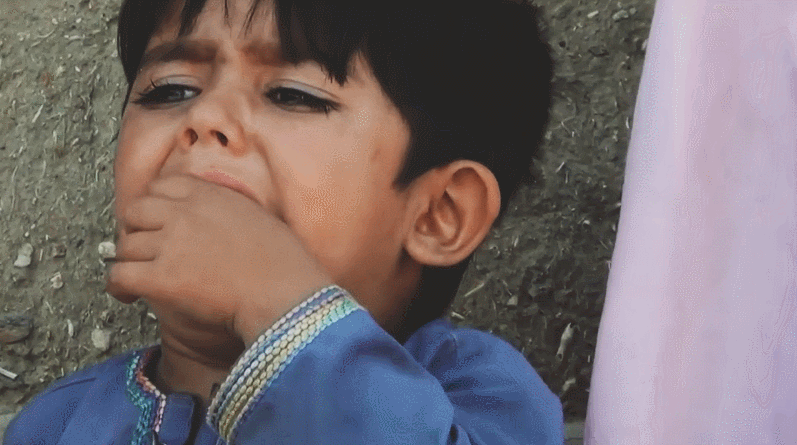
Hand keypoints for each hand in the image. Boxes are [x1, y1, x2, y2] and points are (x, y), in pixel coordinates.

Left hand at [105, 173, 334, 360]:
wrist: (285, 293)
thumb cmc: (285, 263)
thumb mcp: (260, 217)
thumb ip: (229, 211)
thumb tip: (219, 222)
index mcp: (210, 194)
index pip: (162, 186)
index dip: (156, 205)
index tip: (157, 221)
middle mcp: (185, 213)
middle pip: (135, 211)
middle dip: (137, 230)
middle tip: (145, 250)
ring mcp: (171, 244)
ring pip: (125, 246)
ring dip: (130, 261)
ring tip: (137, 277)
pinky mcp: (162, 277)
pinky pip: (119, 276)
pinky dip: (117, 288)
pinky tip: (127, 296)